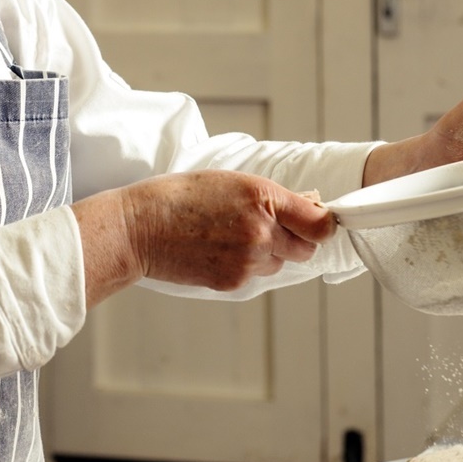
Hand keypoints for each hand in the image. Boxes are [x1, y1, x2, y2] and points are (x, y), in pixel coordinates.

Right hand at [73, 170, 331, 305]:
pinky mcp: (233, 281)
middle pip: (306, 248)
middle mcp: (261, 230)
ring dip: (267, 253)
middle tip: (267, 228)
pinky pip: (255, 276)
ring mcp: (248, 259)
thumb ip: (272, 196)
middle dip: (294, 239)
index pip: (320, 223)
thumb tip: (309, 204)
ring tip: (230, 237)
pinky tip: (217, 250)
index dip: (323, 224)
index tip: (320, 224)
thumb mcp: (230, 180)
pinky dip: (244, 266)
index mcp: (262, 196)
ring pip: (279, 263)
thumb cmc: (178, 197)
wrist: (139, 228)